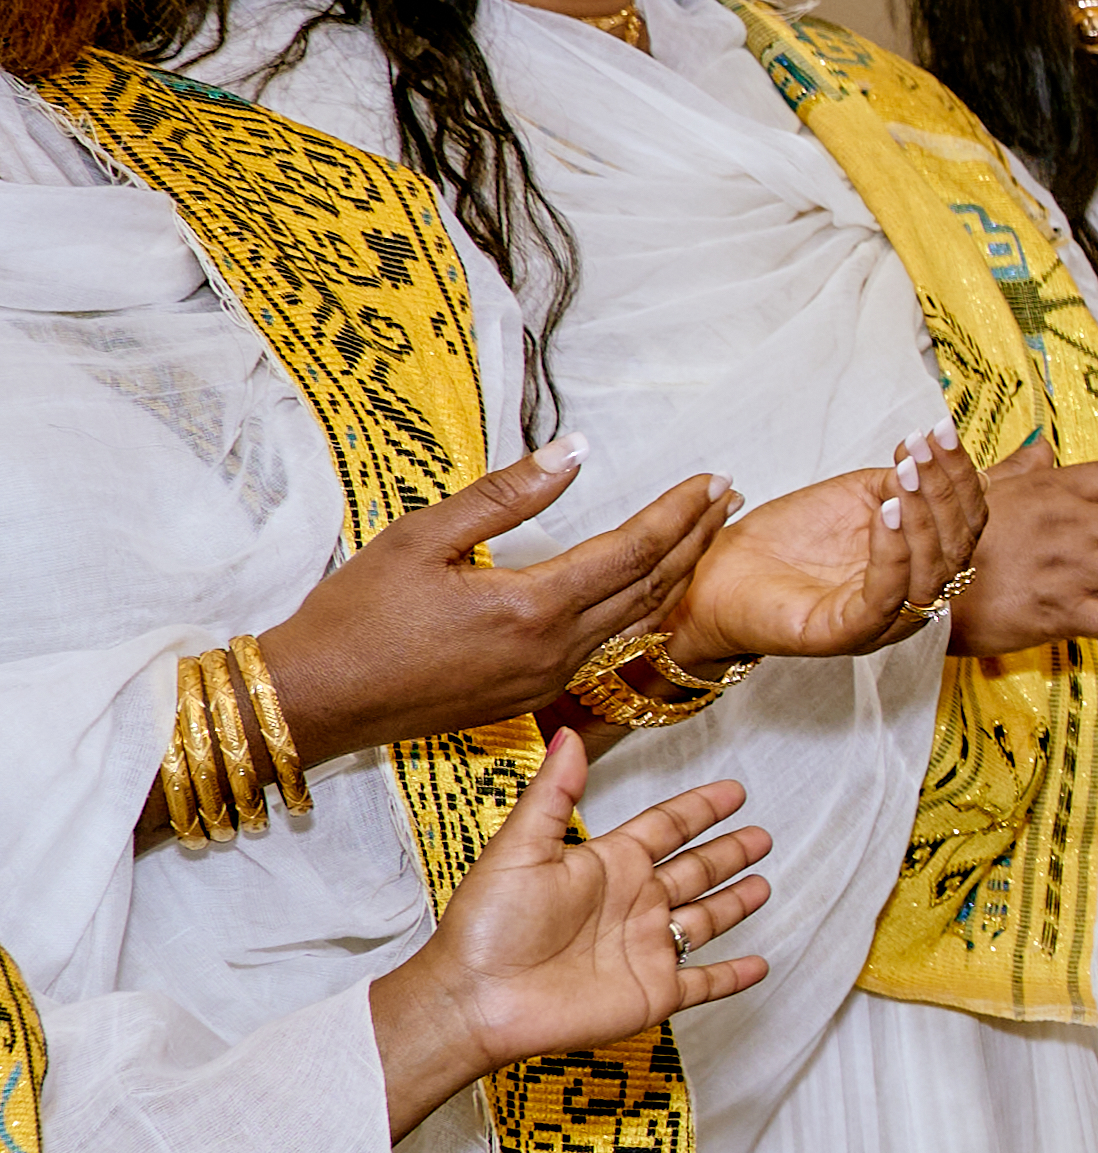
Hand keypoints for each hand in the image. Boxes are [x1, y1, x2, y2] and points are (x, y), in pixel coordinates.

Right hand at [257, 450, 735, 761]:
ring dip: (675, 575)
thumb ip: (505, 496)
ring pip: (635, 622)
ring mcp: (546, 681)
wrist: (314, 701)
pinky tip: (648, 591)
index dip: (679, 513)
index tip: (712, 480)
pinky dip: (640, 610)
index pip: (633, 551)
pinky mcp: (530, 698)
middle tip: (728, 498)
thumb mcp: (422, 537)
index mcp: (534, 608)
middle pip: (650, 588)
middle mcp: (554, 651)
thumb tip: (577, 451)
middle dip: (696, 539)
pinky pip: (605, 648)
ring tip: (704, 535)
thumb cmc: (354, 615)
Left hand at [370, 731, 771, 1127]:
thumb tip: (571, 734)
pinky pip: (705, 983)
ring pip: (705, 920)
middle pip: (694, 870)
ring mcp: (645, 949)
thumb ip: (554, 793)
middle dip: (728, 853)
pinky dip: (733, 976)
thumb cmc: (486, 926)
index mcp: (606, 866)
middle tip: (761, 836)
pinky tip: (759, 966)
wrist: (476, 1000)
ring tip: (763, 887)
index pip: (666, 828)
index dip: (699, 810)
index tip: (733, 791)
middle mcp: (632, 904)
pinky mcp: (653, 994)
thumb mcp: (519, 848)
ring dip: (735, 904)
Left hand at [664, 441, 977, 671]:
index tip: (942, 432)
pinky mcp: (849, 634)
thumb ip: (895, 485)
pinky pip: (886, 597)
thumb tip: (927, 453)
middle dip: (945, 490)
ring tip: (906, 473)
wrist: (719, 576)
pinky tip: (884, 512)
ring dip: (924, 516)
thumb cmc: (783, 541)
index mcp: (921, 563)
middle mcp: (913, 595)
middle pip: (958, 547)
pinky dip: (892, 552)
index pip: (964, 522)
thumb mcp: (852, 499)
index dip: (960, 475)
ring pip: (931, 573)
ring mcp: (885, 620)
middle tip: (924, 449)